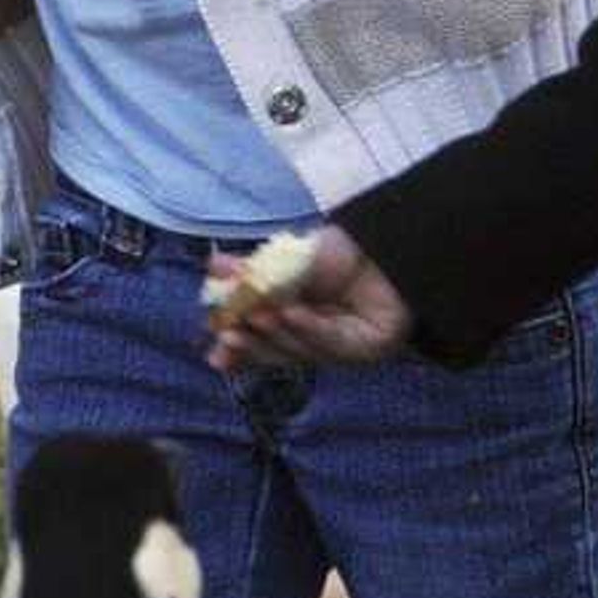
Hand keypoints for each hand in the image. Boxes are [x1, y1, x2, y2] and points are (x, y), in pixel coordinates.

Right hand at [201, 227, 411, 370]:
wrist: (386, 243)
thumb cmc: (339, 252)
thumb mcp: (287, 259)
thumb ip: (252, 271)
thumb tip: (211, 267)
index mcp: (295, 324)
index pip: (262, 344)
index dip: (239, 350)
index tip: (215, 353)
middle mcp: (317, 341)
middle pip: (278, 353)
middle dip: (252, 347)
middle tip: (228, 336)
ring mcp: (342, 349)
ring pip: (301, 350)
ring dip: (277, 335)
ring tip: (257, 316)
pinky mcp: (367, 349)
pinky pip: (331, 342)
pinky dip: (309, 328)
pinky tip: (292, 314)